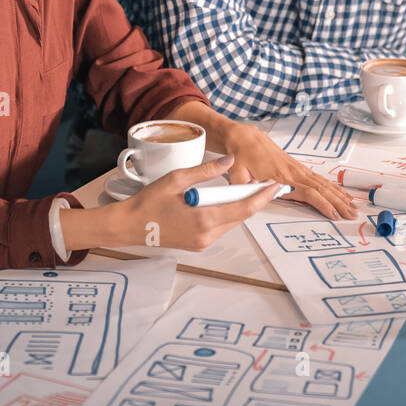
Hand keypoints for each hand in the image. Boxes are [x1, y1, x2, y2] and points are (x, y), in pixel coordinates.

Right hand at [119, 156, 283, 250]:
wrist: (129, 226)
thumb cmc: (149, 202)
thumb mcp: (177, 179)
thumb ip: (206, 170)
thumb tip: (229, 161)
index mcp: (204, 218)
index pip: (244, 208)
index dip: (263, 196)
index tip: (275, 186)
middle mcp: (207, 235)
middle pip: (241, 216)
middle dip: (253, 200)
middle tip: (261, 183)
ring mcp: (203, 242)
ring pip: (231, 222)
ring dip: (238, 207)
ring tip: (241, 189)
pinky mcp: (198, 245)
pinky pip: (220, 228)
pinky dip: (225, 214)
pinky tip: (220, 201)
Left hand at [220, 122, 356, 220]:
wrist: (244, 138)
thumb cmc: (242, 156)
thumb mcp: (237, 175)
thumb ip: (245, 189)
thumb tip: (251, 200)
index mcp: (282, 176)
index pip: (308, 192)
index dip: (322, 204)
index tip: (334, 215)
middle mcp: (293, 172)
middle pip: (322, 189)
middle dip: (338, 203)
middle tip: (353, 214)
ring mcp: (297, 168)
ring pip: (323, 184)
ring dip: (339, 196)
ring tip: (353, 206)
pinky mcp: (297, 167)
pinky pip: (318, 178)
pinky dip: (332, 186)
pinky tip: (340, 193)